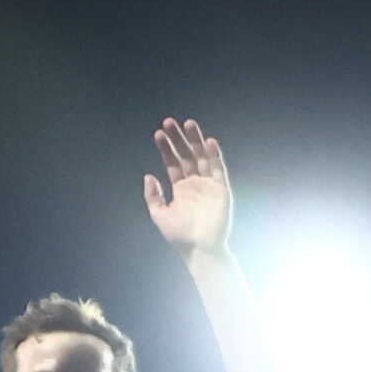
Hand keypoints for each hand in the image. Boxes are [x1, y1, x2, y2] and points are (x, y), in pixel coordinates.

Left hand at [144, 119, 233, 255]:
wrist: (200, 249)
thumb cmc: (179, 236)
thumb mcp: (159, 214)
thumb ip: (153, 195)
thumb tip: (148, 175)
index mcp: (181, 189)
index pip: (173, 163)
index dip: (166, 149)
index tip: (158, 134)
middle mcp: (195, 184)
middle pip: (187, 155)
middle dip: (178, 139)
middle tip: (170, 122)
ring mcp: (209, 185)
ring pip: (202, 157)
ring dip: (196, 140)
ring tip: (188, 123)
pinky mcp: (222, 189)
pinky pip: (219, 169)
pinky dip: (215, 155)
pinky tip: (209, 141)